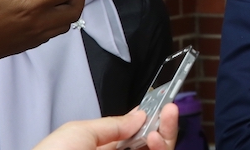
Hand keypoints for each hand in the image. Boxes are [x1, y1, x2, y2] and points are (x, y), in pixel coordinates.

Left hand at [32, 103, 178, 149]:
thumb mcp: (79, 132)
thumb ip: (112, 123)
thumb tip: (140, 115)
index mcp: (101, 148)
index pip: (133, 134)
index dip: (149, 119)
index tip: (162, 104)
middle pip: (151, 143)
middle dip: (164, 125)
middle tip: (170, 109)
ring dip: (166, 136)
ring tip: (162, 123)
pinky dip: (161, 148)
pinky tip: (155, 138)